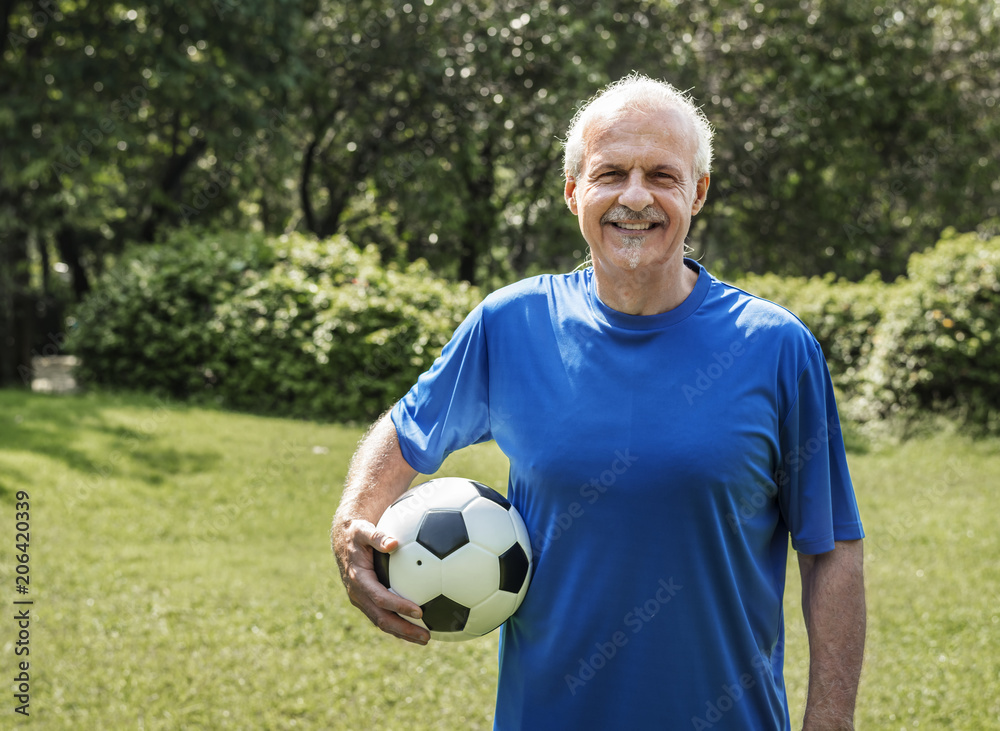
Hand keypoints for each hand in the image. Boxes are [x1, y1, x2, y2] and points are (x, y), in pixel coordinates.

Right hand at [333, 518, 430, 644]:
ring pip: (382, 623)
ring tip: (425, 639)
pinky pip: (383, 616)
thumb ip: (377, 536)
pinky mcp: (367, 602)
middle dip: (404, 629)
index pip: (380, 598)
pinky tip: (417, 627)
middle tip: (426, 637)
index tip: (419, 611)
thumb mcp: (363, 530)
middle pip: (382, 619)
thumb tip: (394, 542)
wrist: (343, 541)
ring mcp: (362, 601)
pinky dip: (399, 625)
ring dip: (403, 633)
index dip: (398, 606)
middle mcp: (358, 595)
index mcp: (358, 580)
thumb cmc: (357, 533)